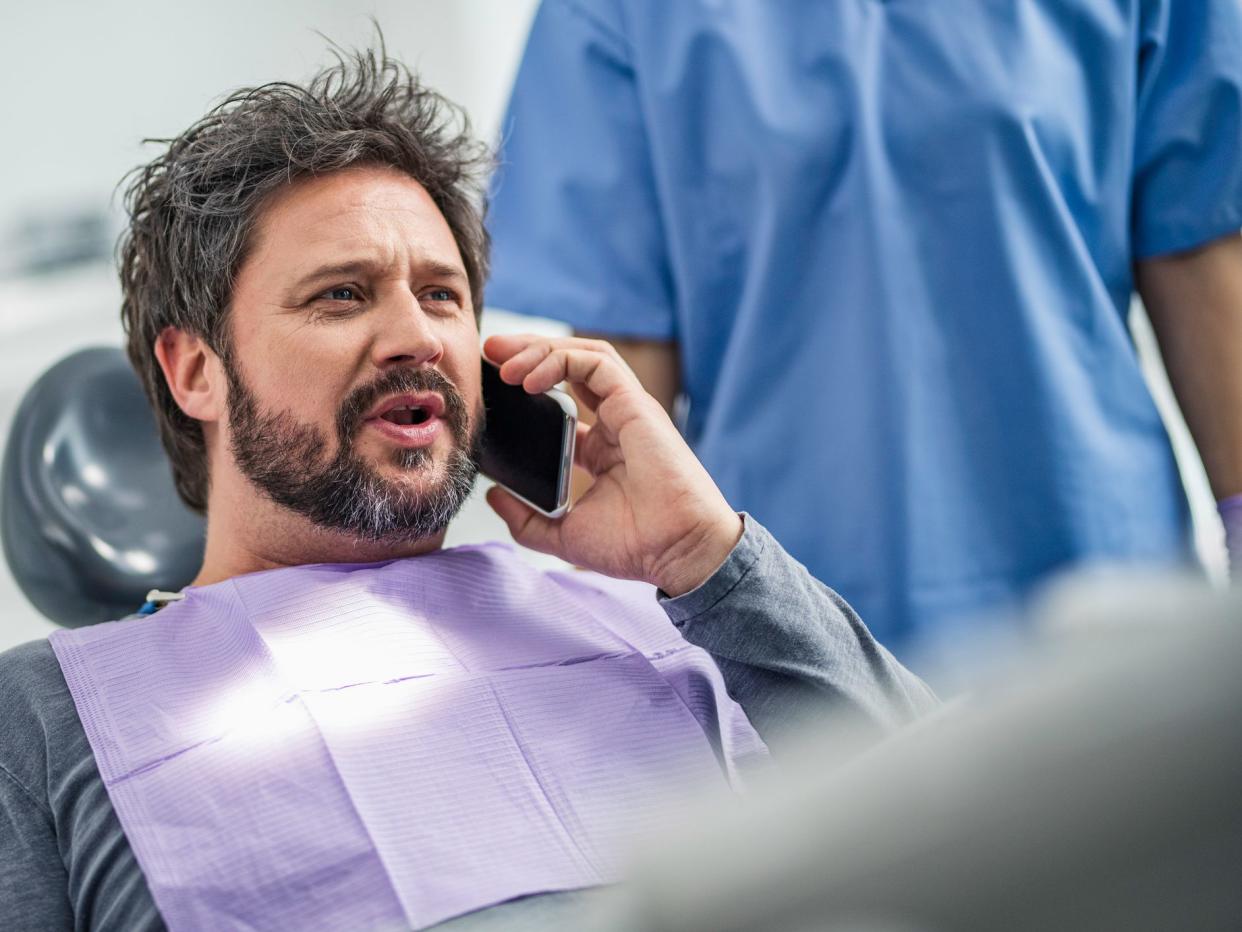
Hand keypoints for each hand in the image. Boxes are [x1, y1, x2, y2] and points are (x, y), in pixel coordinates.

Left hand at [482, 334, 742, 595]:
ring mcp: (627, 410)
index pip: (561, 401)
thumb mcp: (563, 534)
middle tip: (489, 353)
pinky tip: (531, 379)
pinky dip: (560, 359)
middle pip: (569, 368)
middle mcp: (614, 423)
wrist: (676, 552)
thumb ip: (526, 518)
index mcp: (600, 449)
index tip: (490, 387)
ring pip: (583, 355)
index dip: (526, 387)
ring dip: (540, 349)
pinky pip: (596, 362)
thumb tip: (494, 495)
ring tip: (503, 360)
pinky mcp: (635, 404)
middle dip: (527, 352)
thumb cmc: (635, 546)